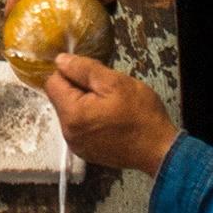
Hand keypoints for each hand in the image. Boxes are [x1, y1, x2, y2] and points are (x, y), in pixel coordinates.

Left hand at [43, 53, 179, 175]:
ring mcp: (77, 145)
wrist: (159, 150)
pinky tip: (110, 119)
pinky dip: (90, 119)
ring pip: (71, 112)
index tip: (93, 75)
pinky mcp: (86, 152)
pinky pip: (80, 127)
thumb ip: (84, 69)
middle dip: (79, 89)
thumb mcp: (115, 82)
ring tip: (111, 105)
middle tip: (107, 90)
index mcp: (72, 115)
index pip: (52, 82)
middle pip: (61, 98)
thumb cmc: (140, 114)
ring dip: (86, 103)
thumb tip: (60, 60)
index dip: (71, 72)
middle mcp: (68, 133)